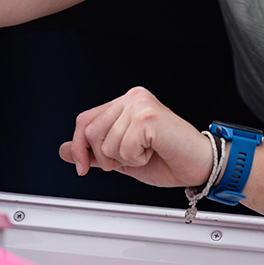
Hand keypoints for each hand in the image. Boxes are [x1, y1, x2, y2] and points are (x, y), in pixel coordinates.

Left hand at [59, 87, 213, 188]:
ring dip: (125, 159)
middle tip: (131, 158)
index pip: (85, 120)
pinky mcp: (148, 117)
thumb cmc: (168, 159)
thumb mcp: (121, 157)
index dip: (79, 147)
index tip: (82, 166)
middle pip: (91, 132)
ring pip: (107, 143)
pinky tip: (154, 151)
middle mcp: (132, 98)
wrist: (199, 165)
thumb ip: (94, 152)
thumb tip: (64, 150)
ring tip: (146, 153)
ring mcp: (140, 105)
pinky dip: (137, 159)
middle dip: (105, 157)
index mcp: (125, 102)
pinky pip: (124, 149)